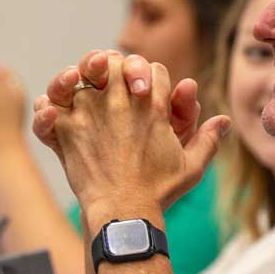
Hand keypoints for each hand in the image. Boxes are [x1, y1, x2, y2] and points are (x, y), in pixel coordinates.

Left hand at [32, 50, 229, 216]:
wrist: (123, 212)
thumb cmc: (158, 191)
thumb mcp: (191, 166)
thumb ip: (208, 140)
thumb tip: (224, 121)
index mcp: (154, 106)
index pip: (153, 71)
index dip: (152, 78)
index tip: (148, 92)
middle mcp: (120, 100)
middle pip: (117, 61)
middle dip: (118, 67)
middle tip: (114, 80)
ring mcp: (90, 110)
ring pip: (83, 71)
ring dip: (82, 74)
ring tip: (81, 84)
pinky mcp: (65, 126)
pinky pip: (49, 101)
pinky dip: (50, 104)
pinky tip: (56, 111)